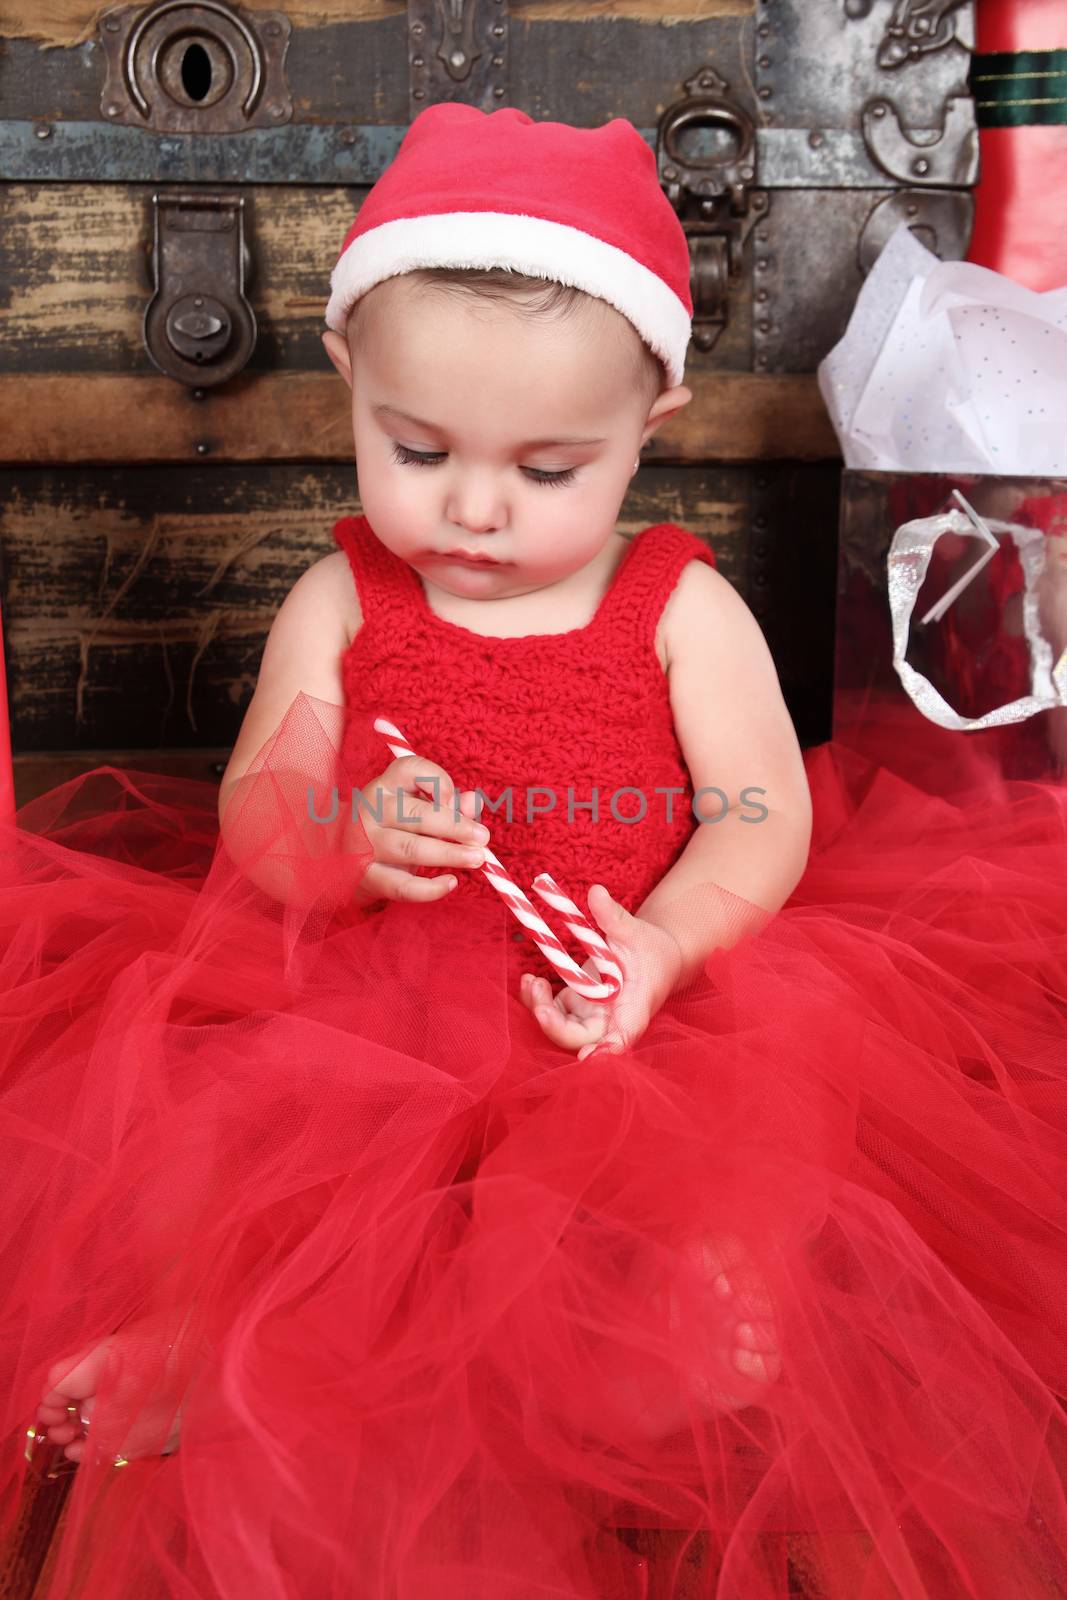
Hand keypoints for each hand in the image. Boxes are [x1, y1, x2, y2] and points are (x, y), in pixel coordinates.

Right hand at [353, 755, 489, 905]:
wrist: (341, 857)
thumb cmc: (391, 827)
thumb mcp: (415, 808)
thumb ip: (447, 803)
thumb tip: (474, 802)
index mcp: (385, 786)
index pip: (410, 769)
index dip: (438, 781)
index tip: (456, 800)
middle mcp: (371, 811)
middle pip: (415, 814)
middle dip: (454, 825)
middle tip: (483, 837)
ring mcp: (365, 845)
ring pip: (410, 848)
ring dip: (448, 854)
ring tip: (477, 858)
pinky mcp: (367, 877)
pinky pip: (401, 886)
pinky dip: (429, 889)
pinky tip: (451, 883)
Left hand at [519, 884, 683, 1059]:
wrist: (657, 958)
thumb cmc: (651, 948)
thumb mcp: (635, 929)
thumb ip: (614, 916)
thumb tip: (595, 892)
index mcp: (635, 1005)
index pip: (624, 1034)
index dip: (607, 1049)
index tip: (589, 1056)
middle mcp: (613, 1019)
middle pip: (583, 1038)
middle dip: (557, 1028)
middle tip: (540, 1007)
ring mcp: (594, 1016)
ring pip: (563, 1030)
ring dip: (541, 1013)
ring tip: (531, 982)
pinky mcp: (579, 1007)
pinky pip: (555, 1013)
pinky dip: (538, 1002)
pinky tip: (530, 981)